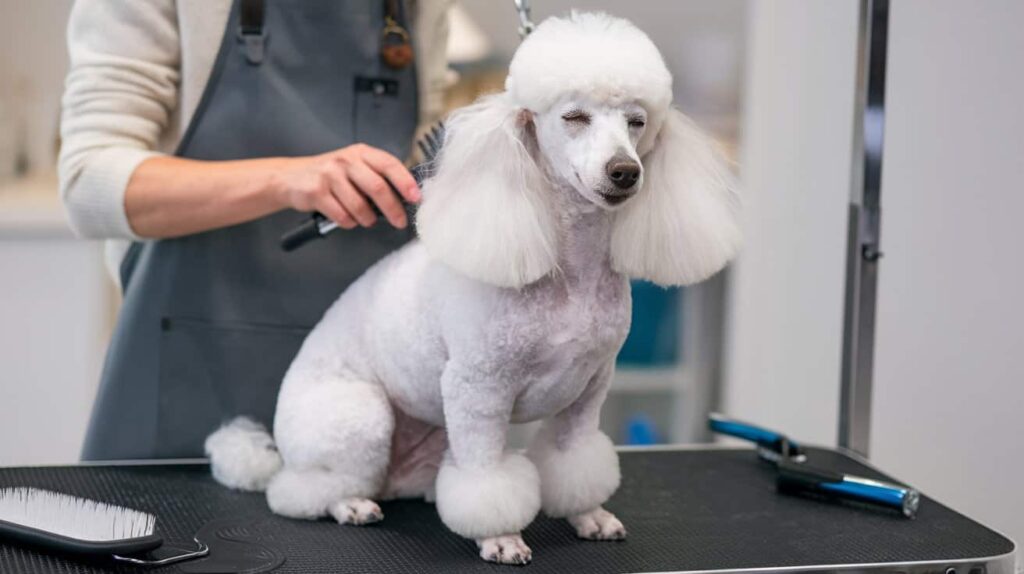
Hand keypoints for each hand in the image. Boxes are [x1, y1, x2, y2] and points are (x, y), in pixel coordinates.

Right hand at [274, 144, 420, 228]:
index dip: (405, 182)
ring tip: (367, 220)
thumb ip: (377, 176)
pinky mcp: (316, 192)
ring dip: (367, 219)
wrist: (292, 177)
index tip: (415, 197)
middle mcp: (346, 161)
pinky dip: (349, 222)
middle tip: (399, 221)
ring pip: (359, 206)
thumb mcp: (355, 166)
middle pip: (377, 187)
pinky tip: (347, 218)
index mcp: (361, 153)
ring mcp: (330, 175)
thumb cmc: (331, 175)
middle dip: (392, 209)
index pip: (389, 164)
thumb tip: (406, 195)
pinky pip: (342, 215)